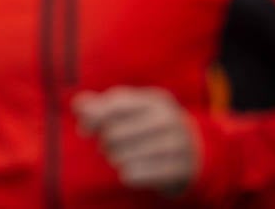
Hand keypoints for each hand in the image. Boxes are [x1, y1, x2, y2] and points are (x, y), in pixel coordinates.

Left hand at [73, 87, 198, 194]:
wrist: (195, 153)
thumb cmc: (151, 128)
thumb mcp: (132, 111)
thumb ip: (103, 106)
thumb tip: (78, 106)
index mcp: (155, 100)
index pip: (115, 105)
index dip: (93, 117)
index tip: (83, 131)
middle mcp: (168, 118)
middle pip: (116, 132)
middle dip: (105, 143)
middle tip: (108, 148)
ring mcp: (177, 144)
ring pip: (125, 155)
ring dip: (116, 159)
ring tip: (119, 159)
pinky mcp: (179, 169)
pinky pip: (139, 174)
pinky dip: (129, 175)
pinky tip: (128, 173)